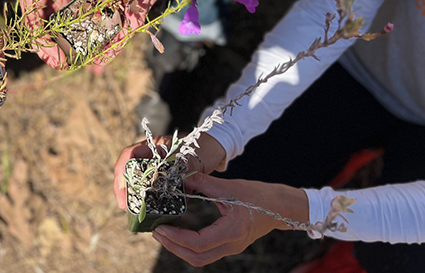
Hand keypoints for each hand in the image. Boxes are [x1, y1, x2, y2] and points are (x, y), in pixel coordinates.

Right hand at [21, 0, 92, 68]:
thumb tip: (99, 19)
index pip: (34, 28)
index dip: (46, 47)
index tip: (59, 59)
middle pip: (38, 31)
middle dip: (51, 49)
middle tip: (66, 64)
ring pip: (48, 26)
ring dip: (59, 40)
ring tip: (74, 55)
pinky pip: (57, 16)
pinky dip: (67, 26)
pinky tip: (80, 36)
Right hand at [113, 133, 225, 209]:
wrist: (211, 150)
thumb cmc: (201, 149)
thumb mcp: (193, 160)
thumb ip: (186, 174)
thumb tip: (180, 194)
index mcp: (153, 146)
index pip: (129, 155)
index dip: (122, 171)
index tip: (123, 189)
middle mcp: (148, 156)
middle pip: (128, 170)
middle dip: (124, 188)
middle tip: (124, 205)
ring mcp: (152, 167)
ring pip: (136, 181)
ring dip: (132, 195)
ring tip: (132, 211)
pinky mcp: (159, 178)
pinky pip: (147, 188)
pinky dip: (145, 199)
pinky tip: (145, 210)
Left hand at [152, 173, 308, 266]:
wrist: (281, 206)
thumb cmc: (259, 195)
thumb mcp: (230, 186)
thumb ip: (203, 183)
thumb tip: (179, 178)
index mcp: (232, 231)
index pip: (199, 243)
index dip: (176, 238)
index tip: (160, 227)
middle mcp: (232, 244)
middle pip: (197, 257)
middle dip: (173, 247)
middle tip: (156, 232)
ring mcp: (231, 247)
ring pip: (200, 258)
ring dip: (179, 248)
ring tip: (163, 233)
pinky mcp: (230, 245)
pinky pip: (205, 252)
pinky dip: (189, 245)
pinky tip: (178, 232)